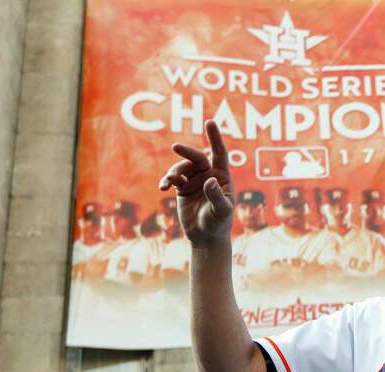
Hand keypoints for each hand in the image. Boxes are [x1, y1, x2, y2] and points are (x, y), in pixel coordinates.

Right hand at [159, 120, 233, 244]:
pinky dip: (167, 180)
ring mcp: (195, 180)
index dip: (215, 137)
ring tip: (169, 182)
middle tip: (175, 147)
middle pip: (197, 156)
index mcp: (222, 176)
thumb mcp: (220, 211)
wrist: (205, 236)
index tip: (209, 122)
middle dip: (187, 151)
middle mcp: (209, 174)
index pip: (220, 153)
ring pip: (182, 167)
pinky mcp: (183, 188)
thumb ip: (216, 196)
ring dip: (174, 172)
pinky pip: (172, 178)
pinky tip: (163, 188)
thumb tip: (210, 180)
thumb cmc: (218, 223)